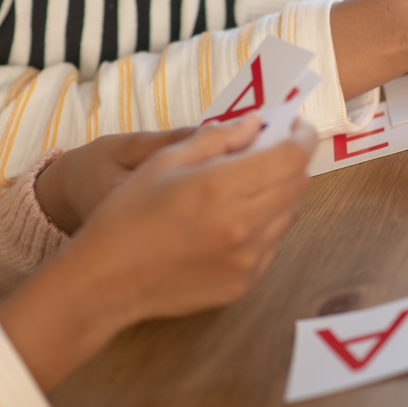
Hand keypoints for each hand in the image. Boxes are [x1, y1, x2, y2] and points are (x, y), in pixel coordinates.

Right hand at [0, 115, 315, 390]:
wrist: (105, 282)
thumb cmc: (127, 215)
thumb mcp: (163, 161)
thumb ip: (217, 138)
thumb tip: (255, 123)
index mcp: (221, 188)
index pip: (291, 157)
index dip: (302, 137)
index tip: (297, 127)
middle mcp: (243, 225)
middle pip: (299, 184)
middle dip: (293, 162)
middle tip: (273, 152)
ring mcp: (247, 259)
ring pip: (290, 215)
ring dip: (279, 195)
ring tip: (247, 189)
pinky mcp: (244, 283)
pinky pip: (273, 245)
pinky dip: (265, 227)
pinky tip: (234, 223)